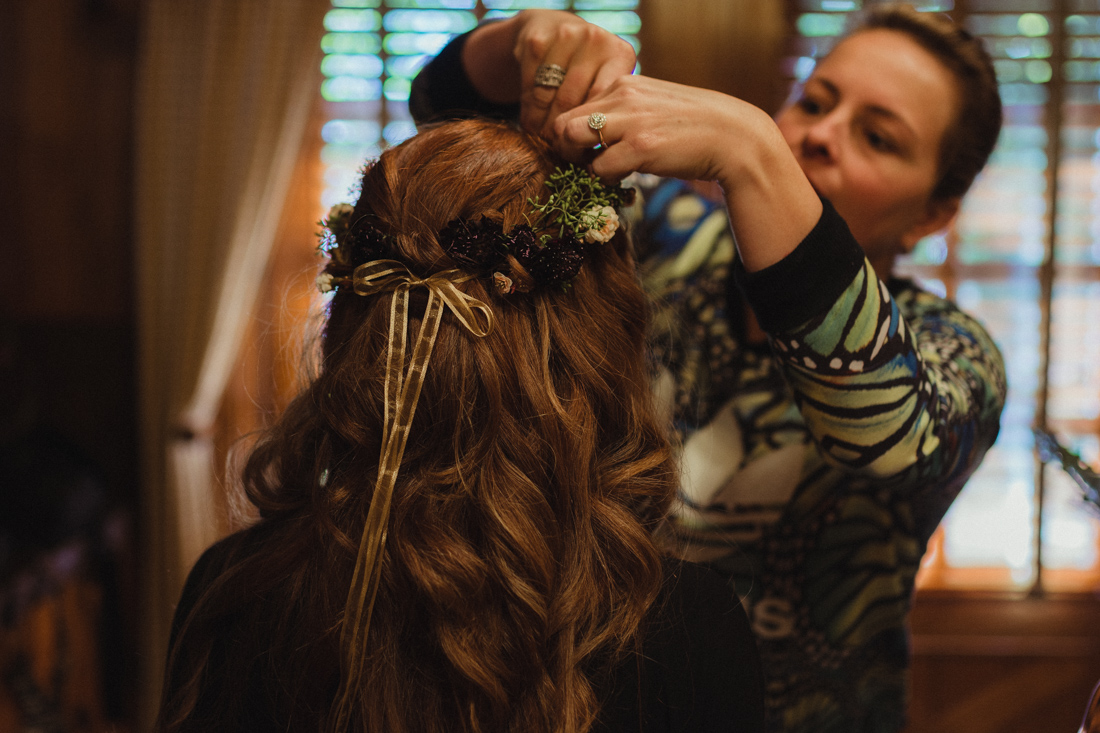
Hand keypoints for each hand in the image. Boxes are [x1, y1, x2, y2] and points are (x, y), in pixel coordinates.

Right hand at [463, 11, 635, 138]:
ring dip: (542, 127)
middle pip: (573, 103)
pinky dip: (528, 111)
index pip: (601, 105)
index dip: (590, 134)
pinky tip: (531, 124)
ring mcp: (565, 37)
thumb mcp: (606, 81)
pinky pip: (529, 89)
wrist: (551, 27)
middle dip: (564, 134)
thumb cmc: (586, 68)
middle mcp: (596, 41)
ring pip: (549, 98)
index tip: (583, 155)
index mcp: (620, 54)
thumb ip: (610, 109)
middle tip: (560, 153)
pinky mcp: (536, 41)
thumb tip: (609, 161)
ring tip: (544, 142)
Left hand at [553, 75, 822, 270]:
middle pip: (562, 122)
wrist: (736, 139)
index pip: (573, 106)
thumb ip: (626, 112)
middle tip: (584, 168)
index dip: (572, 135)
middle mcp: (623, 95)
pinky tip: (625, 182)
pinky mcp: (640, 146)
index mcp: (625, 83)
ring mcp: (630, 120)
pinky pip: (598, 168)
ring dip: (578, 163)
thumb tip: (596, 132)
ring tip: (601, 175)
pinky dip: (604, 181)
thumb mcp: (656, 106)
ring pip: (570, 140)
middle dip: (565, 150)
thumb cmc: (696, 128)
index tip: (586, 153)